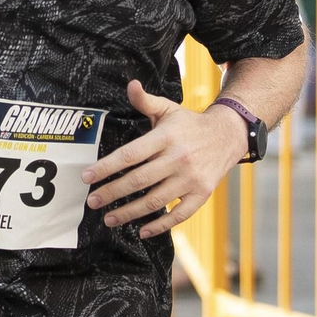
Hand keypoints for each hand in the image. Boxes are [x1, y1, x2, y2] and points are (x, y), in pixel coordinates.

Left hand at [81, 80, 247, 238]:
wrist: (228, 135)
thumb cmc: (189, 124)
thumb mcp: (167, 108)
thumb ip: (145, 101)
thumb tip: (131, 85)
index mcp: (166, 137)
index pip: (130, 154)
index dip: (107, 167)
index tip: (88, 177)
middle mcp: (178, 158)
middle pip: (139, 180)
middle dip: (112, 193)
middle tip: (92, 202)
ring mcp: (191, 178)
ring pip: (155, 200)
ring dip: (129, 213)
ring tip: (109, 218)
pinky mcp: (202, 194)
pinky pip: (179, 214)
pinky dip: (160, 225)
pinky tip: (142, 230)